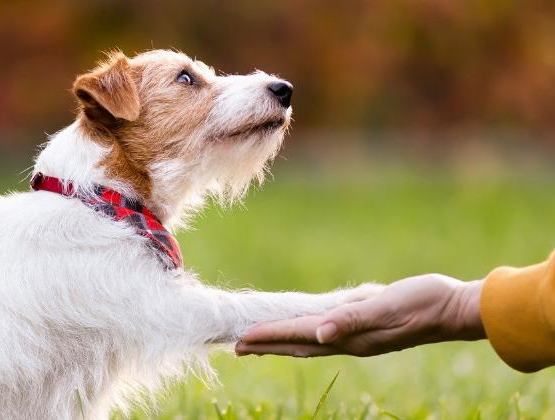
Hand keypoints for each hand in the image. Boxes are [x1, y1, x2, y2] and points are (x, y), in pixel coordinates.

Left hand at [236, 274, 485, 356]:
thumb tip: (320, 333)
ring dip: (283, 342)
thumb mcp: (384, 307)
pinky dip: (307, 332)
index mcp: (349, 336)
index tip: (240, 339)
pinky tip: (305, 329)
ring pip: (310, 342)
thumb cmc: (422, 303)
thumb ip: (351, 320)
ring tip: (261, 342)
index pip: (298, 336)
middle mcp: (349, 341)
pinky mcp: (367, 328)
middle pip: (297, 345)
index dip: (268, 337)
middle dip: (267, 345)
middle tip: (237, 346)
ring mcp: (358, 337)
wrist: (455, 309)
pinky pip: (327, 332)